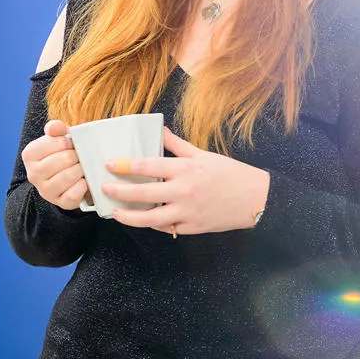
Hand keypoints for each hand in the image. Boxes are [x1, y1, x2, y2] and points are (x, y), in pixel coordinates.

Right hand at [22, 119, 90, 210]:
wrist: (69, 181)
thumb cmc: (64, 156)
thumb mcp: (60, 139)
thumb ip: (56, 129)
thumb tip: (54, 127)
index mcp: (30, 154)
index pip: (55, 142)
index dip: (69, 142)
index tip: (71, 144)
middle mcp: (33, 173)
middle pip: (64, 159)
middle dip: (77, 156)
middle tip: (80, 157)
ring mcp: (45, 190)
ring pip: (69, 176)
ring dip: (81, 170)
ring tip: (82, 167)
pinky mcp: (60, 202)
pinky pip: (74, 193)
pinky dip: (83, 186)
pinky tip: (83, 181)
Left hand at [102, 127, 270, 236]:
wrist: (255, 198)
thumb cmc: (230, 173)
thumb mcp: (204, 154)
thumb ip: (178, 145)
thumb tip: (159, 130)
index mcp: (186, 169)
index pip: (147, 165)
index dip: (124, 165)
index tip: (109, 164)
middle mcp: (184, 191)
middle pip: (142, 193)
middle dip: (119, 190)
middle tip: (104, 187)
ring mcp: (186, 212)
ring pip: (149, 218)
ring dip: (129, 216)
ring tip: (116, 212)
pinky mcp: (191, 228)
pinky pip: (165, 228)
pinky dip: (152, 224)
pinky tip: (142, 219)